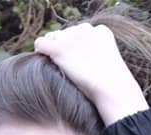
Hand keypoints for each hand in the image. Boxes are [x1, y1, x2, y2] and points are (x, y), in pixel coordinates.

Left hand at [34, 23, 148, 125]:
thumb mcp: (106, 65)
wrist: (110, 88)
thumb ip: (93, 56)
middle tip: (65, 66)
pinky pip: (41, 43)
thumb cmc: (109, 87)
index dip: (75, 46)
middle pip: (65, 34)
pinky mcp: (59, 48)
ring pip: (53, 37)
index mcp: (100, 31)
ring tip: (54, 64)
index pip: (80, 33)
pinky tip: (41, 60)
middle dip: (63, 47)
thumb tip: (77, 61)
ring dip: (52, 49)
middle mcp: (85, 29)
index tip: (76, 61)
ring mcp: (71, 38)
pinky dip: (39, 50)